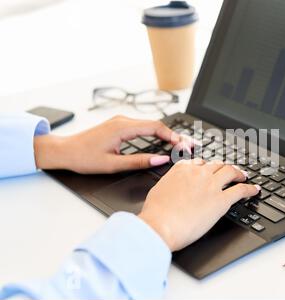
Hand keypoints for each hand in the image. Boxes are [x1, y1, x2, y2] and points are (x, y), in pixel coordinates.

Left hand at [34, 116, 183, 173]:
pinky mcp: (120, 126)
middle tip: (190, 145)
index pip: (156, 127)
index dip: (173, 136)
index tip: (185, 145)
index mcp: (123, 127)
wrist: (64, 151)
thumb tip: (160, 160)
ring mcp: (121, 122)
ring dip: (167, 134)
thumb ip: (139, 161)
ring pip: (151, 125)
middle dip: (175, 135)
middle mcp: (123, 121)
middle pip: (156, 125)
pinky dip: (156, 134)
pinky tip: (164, 141)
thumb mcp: (113, 164)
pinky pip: (143, 127)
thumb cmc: (83, 157)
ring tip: (181, 144)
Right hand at [138, 159, 260, 250]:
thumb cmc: (155, 214)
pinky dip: (250, 188)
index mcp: (182, 169)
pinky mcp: (221, 200)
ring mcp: (211, 185)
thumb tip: (173, 186)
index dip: (208, 166)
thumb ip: (170, 183)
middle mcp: (198, 173)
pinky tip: (254, 190)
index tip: (211, 169)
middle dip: (225, 167)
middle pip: (217, 165)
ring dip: (239, 173)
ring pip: (230, 172)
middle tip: (230, 172)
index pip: (199, 162)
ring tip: (243, 177)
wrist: (159, 225)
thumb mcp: (158, 190)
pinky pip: (241, 190)